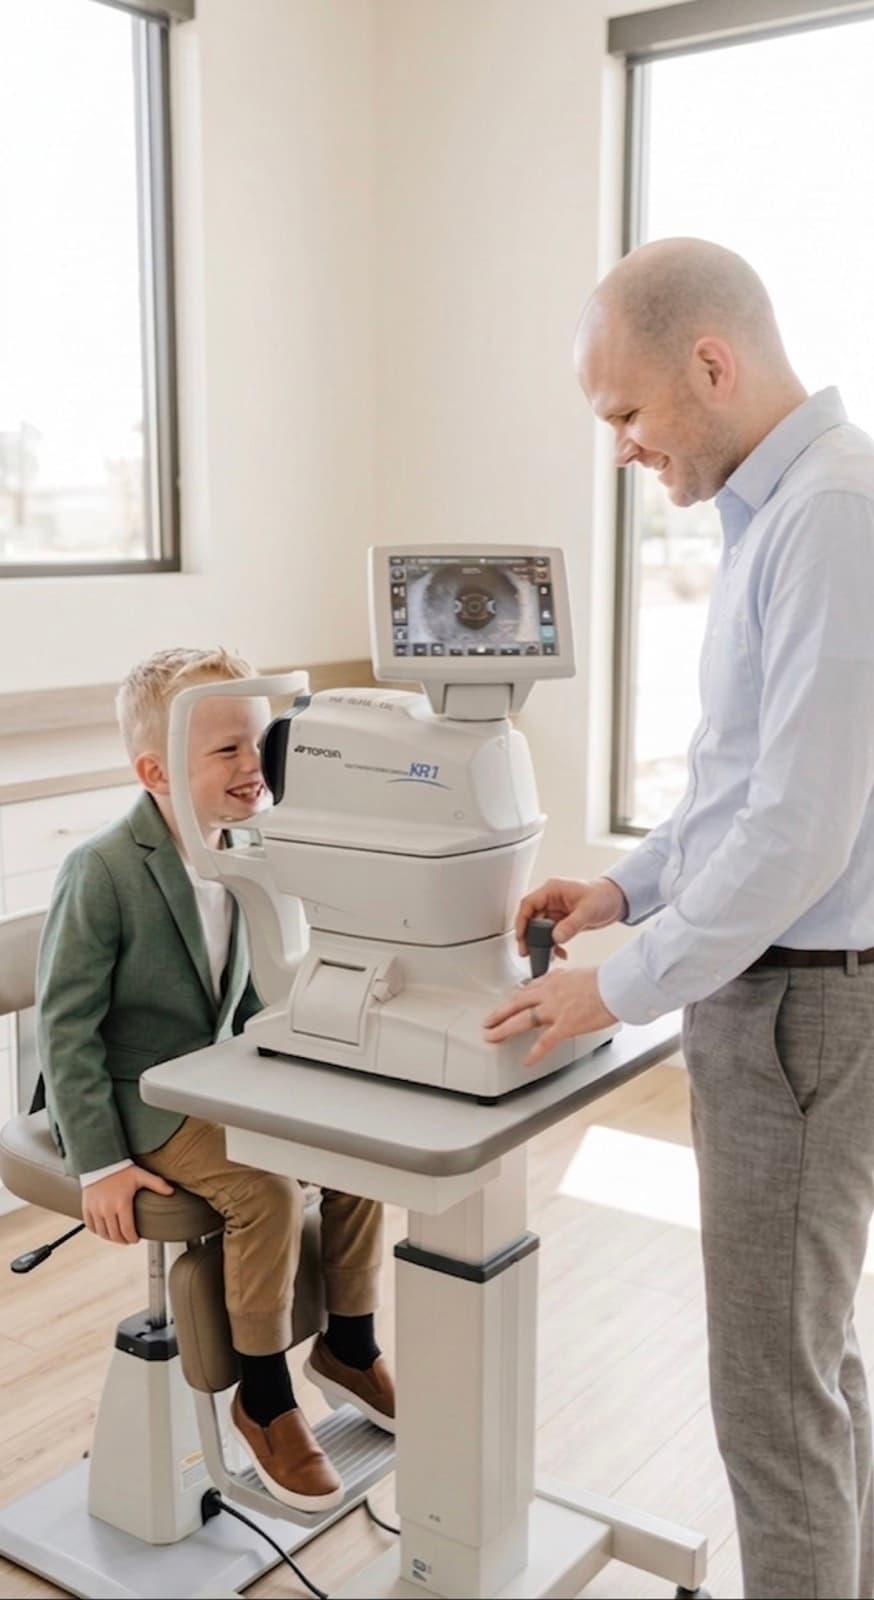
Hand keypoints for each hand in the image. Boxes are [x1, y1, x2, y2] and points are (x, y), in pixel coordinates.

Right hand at [82, 1165, 173, 1244]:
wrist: (100, 1160)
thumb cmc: (121, 1169)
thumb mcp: (140, 1175)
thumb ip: (157, 1184)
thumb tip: (172, 1192)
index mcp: (122, 1204)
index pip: (127, 1230)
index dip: (132, 1238)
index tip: (136, 1239)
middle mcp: (107, 1209)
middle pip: (115, 1235)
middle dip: (123, 1240)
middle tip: (128, 1239)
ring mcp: (95, 1210)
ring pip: (103, 1233)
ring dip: (111, 1238)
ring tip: (118, 1236)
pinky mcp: (86, 1208)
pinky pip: (91, 1227)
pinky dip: (98, 1231)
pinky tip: (104, 1230)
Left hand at [483, 967, 617, 1067]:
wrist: (616, 985)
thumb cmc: (605, 980)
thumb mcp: (578, 973)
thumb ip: (564, 978)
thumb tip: (559, 978)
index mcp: (553, 981)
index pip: (527, 990)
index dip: (513, 999)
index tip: (507, 1004)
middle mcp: (549, 994)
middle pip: (516, 1004)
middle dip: (499, 1013)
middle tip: (487, 1021)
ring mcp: (555, 1010)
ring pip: (522, 1020)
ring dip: (503, 1029)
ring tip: (492, 1037)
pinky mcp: (565, 1025)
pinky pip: (545, 1041)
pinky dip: (535, 1052)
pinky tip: (527, 1061)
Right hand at [515, 876, 627, 960]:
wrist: (618, 900)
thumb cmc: (604, 895)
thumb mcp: (588, 910)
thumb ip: (572, 924)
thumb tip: (556, 937)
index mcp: (552, 890)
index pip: (528, 904)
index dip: (521, 921)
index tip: (521, 937)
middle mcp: (551, 900)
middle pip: (531, 919)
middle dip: (529, 937)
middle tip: (528, 952)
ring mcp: (556, 911)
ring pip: (539, 929)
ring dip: (541, 944)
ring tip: (544, 956)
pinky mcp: (562, 921)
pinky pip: (551, 935)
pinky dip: (553, 945)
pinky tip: (560, 953)